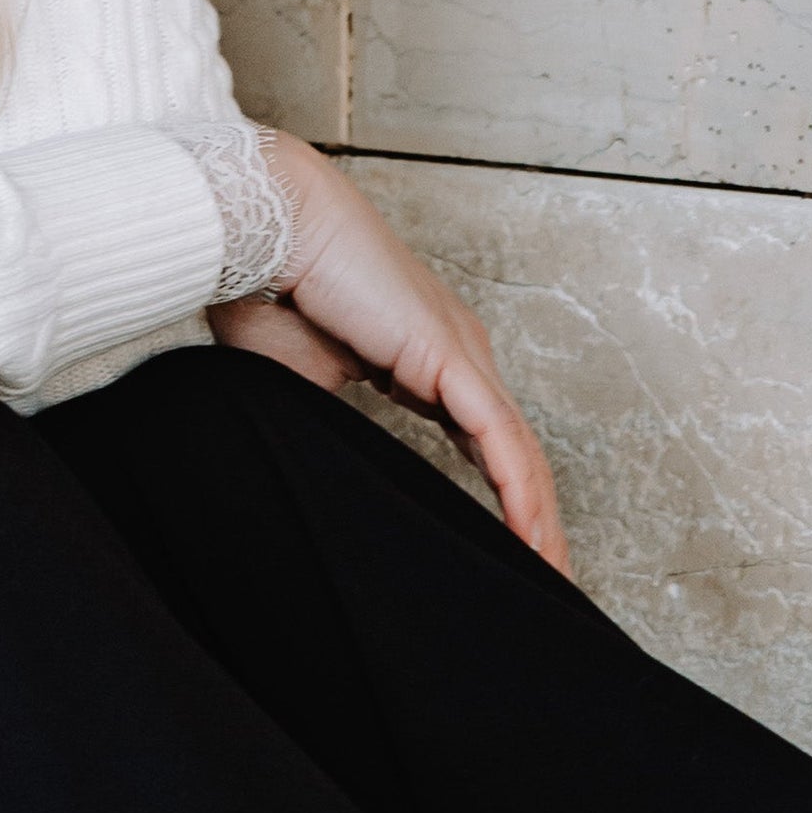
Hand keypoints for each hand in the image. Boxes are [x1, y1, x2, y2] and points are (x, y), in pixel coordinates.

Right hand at [207, 138, 570, 571]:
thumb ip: (328, 427)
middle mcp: (457, 353)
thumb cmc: (268, 289)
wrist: (261, 228)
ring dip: (539, 520)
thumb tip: (326, 475)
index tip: (509, 553)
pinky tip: (532, 539)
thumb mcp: (299, 383)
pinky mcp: (447, 356)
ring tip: (550, 579)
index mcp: (426, 357)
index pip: (482, 441)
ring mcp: (460, 352)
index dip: (502, 498)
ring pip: (517, 452)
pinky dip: (519, 493)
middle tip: (547, 584)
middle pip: (513, 452)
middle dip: (535, 522)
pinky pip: (498, 438)